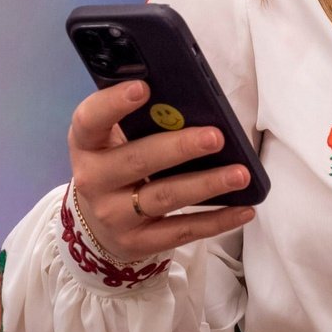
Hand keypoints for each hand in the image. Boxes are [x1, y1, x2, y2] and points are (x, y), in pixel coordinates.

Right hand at [68, 80, 254, 259]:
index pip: (90, 120)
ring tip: (241, 174)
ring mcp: (114, 215)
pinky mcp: (137, 243)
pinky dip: (216, 221)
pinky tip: (243, 209)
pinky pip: (181, 231)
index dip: (113, 103)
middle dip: (180, 148)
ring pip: (164, 197)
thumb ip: (142, 120)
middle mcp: (94, 180)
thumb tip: (193, 102)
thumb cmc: (118, 164)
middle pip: (138, 161)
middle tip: (216, 137)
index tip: (143, 88)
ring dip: (206, 184)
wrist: (97, 223)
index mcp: (87, 144)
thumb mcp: (115, 140)